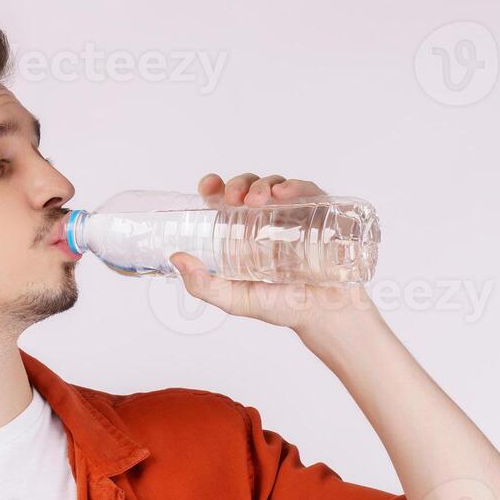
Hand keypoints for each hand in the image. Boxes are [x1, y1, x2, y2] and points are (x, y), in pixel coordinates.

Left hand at [169, 172, 374, 331]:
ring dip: (262, 184)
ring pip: (275, 184)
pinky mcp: (321, 215)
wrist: (324, 315)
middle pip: (248, 187)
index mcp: (244, 233)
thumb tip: (176, 258)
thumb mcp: (234, 299)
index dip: (215, 187)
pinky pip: (308, 190)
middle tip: (232, 199)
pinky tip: (283, 193)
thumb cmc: (281, 306)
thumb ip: (202, 285)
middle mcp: (268, 220)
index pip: (225, 201)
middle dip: (237, 184)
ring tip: (255, 199)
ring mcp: (295, 215)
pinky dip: (294, 185)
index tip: (208, 187)